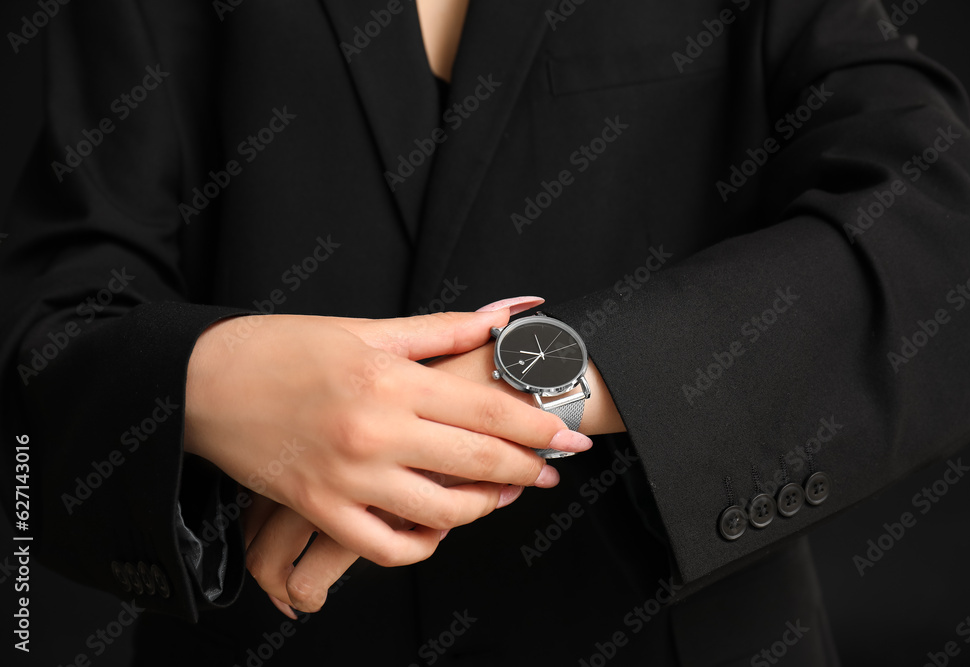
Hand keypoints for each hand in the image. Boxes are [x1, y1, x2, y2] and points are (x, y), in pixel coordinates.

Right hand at [184, 300, 592, 602]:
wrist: (204, 381)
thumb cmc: (285, 347)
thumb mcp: (365, 330)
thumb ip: (441, 331)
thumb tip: (504, 316)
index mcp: (389, 380)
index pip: (485, 410)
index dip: (537, 425)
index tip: (569, 435)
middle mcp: (374, 432)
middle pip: (476, 460)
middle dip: (527, 468)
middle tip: (553, 469)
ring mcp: (347, 478)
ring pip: (440, 512)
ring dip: (483, 507)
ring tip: (502, 494)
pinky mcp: (319, 509)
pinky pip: (386, 547)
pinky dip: (422, 544)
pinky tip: (439, 527)